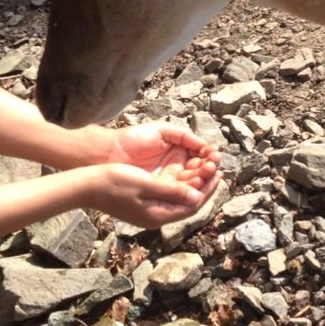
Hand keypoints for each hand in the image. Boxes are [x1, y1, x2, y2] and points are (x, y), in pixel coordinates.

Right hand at [82, 162, 220, 228]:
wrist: (87, 185)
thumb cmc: (114, 182)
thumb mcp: (146, 184)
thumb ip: (172, 191)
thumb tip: (197, 196)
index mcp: (158, 215)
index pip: (192, 205)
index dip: (208, 189)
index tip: (219, 173)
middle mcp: (156, 216)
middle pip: (188, 203)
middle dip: (204, 185)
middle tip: (217, 167)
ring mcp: (149, 211)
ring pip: (179, 198)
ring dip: (193, 183)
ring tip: (205, 166)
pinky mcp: (144, 203)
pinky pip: (169, 195)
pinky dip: (180, 183)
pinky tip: (184, 172)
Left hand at [103, 121, 220, 190]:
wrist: (109, 152)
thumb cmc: (134, 138)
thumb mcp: (163, 131)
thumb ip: (185, 136)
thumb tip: (207, 146)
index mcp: (178, 154)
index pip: (200, 160)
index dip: (209, 158)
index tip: (216, 155)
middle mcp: (175, 170)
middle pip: (198, 174)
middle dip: (207, 170)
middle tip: (213, 165)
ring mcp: (167, 182)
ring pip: (190, 185)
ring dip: (202, 180)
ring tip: (209, 171)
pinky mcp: (158, 192)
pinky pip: (177, 194)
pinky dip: (189, 190)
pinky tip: (196, 183)